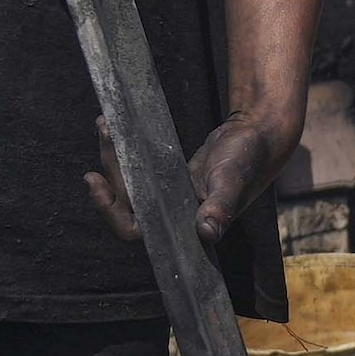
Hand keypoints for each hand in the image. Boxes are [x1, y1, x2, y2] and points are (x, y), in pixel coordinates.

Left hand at [83, 109, 312, 245]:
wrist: (258, 137)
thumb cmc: (249, 161)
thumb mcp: (232, 181)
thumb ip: (220, 206)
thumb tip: (207, 231)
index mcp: (183, 227)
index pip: (134, 230)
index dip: (110, 212)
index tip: (96, 183)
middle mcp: (172, 217)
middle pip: (123, 203)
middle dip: (110, 170)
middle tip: (107, 133)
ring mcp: (167, 198)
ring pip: (127, 185)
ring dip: (113, 157)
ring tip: (107, 124)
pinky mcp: (167, 180)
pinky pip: (137, 171)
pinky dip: (124, 151)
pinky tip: (115, 129)